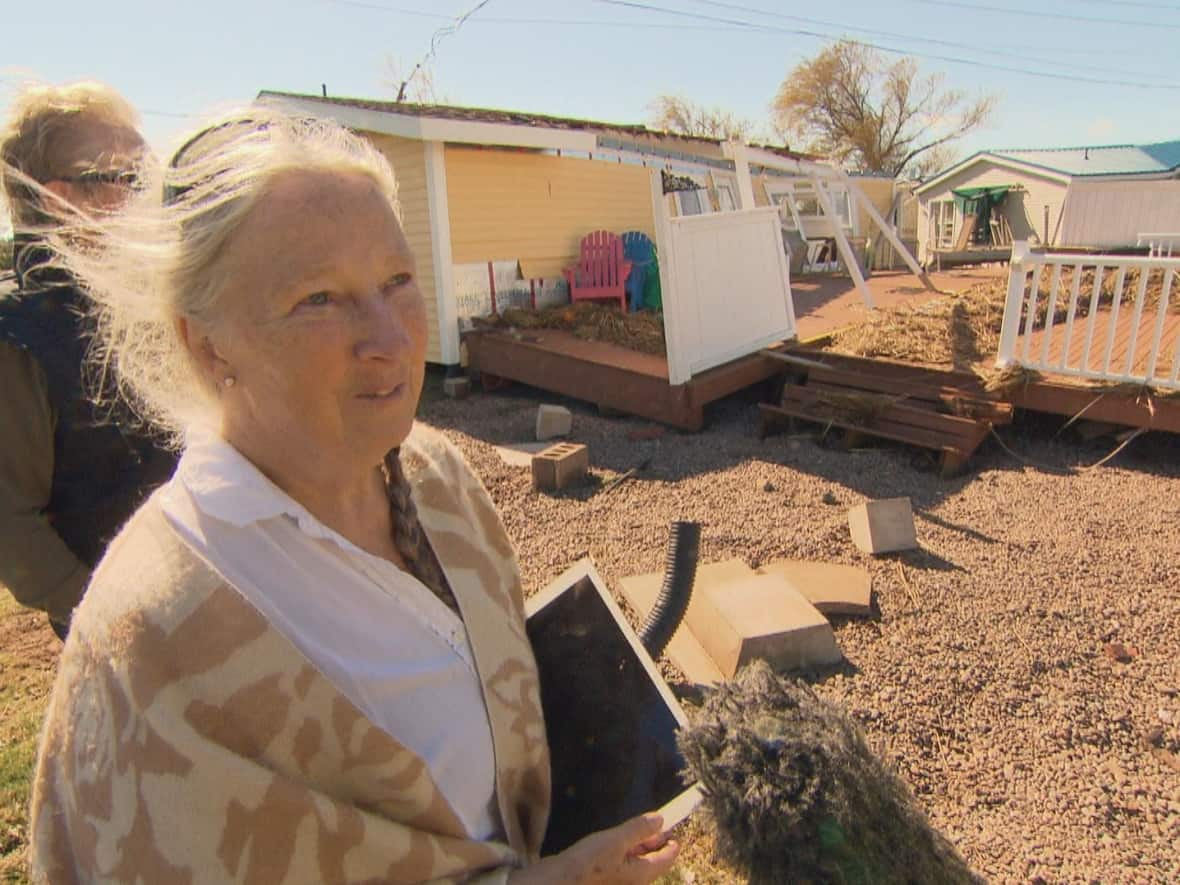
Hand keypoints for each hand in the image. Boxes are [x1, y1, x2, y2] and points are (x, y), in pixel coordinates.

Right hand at [509, 813, 678, 883]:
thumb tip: (660, 820)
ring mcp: (622, 883)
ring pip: (639, 863)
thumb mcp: (617, 839)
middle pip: (654, 861)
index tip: (672, 826)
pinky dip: (627, 853)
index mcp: (644, 874)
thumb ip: (639, 829)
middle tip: (653, 823)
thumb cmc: (590, 862)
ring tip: (634, 830)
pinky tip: (617, 844)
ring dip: (640, 846)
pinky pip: (626, 866)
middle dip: (655, 841)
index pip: (668, 857)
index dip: (672, 840)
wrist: (562, 881)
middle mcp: (636, 882)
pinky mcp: (609, 880)